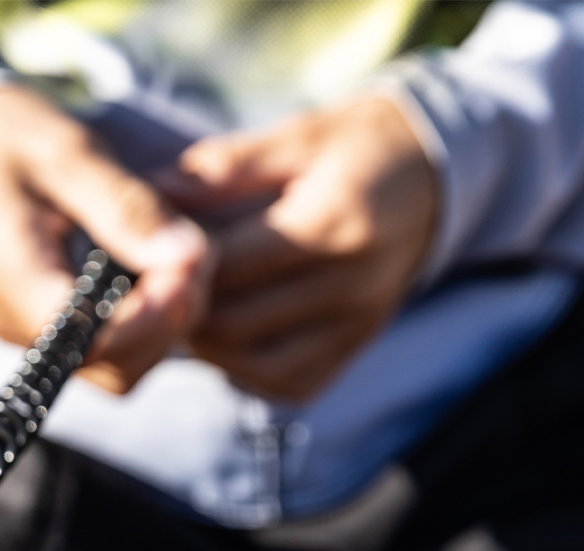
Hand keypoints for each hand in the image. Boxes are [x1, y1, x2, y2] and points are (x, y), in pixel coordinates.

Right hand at [0, 85, 212, 392]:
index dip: (146, 316)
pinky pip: (106, 356)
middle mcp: (8, 321)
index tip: (190, 264)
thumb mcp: (67, 152)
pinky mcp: (42, 336)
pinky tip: (157, 275)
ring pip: (115, 371)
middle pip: (108, 364)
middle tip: (198, 254)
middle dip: (166, 320)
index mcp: (5, 271)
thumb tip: (188, 256)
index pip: (82, 334)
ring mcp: (24, 336)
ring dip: (163, 327)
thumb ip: (126, 206)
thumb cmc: (5, 139)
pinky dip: (144, 325)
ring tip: (182, 260)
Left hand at [170, 96, 437, 400]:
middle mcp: (351, 287)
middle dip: (183, 308)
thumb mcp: (297, 136)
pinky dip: (241, 365)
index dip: (176, 264)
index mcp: (335, 222)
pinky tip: (229, 332)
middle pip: (232, 322)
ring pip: (249, 363)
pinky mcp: (350, 355)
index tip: (147, 250)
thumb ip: (224, 168)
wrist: (436, 182)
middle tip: (157, 285)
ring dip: (206, 343)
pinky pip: (280, 381)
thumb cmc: (356, 149)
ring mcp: (355, 329)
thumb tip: (149, 191)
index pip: (228, 264)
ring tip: (190, 306)